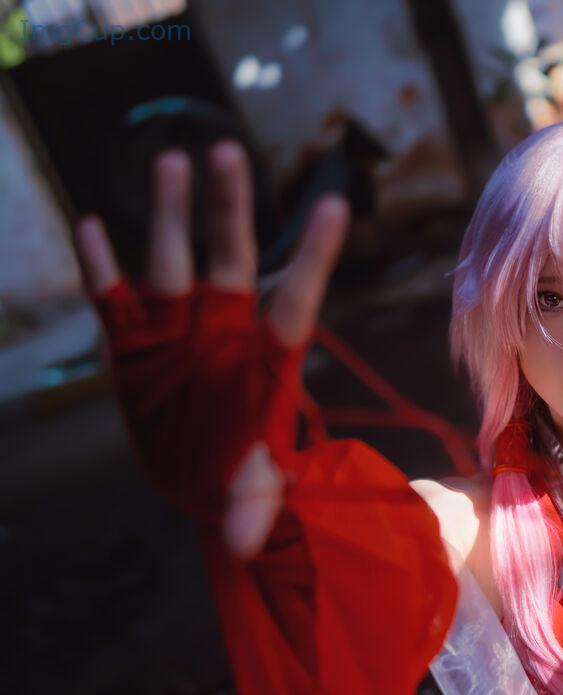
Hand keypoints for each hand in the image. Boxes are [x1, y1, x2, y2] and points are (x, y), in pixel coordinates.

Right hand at [74, 141, 349, 558]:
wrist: (199, 479)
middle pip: (230, 258)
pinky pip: (112, 297)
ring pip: (170, 261)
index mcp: (265, 360)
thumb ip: (250, 502)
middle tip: (227, 149)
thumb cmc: (240, 477)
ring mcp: (174, 333)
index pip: (295, 299)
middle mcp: (221, 332)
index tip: (335, 208)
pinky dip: (99, 263)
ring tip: (172, 160)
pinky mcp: (131, 346)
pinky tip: (89, 222)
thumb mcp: (247, 493)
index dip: (313, 257)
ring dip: (167, 214)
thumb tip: (246, 540)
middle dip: (227, 207)